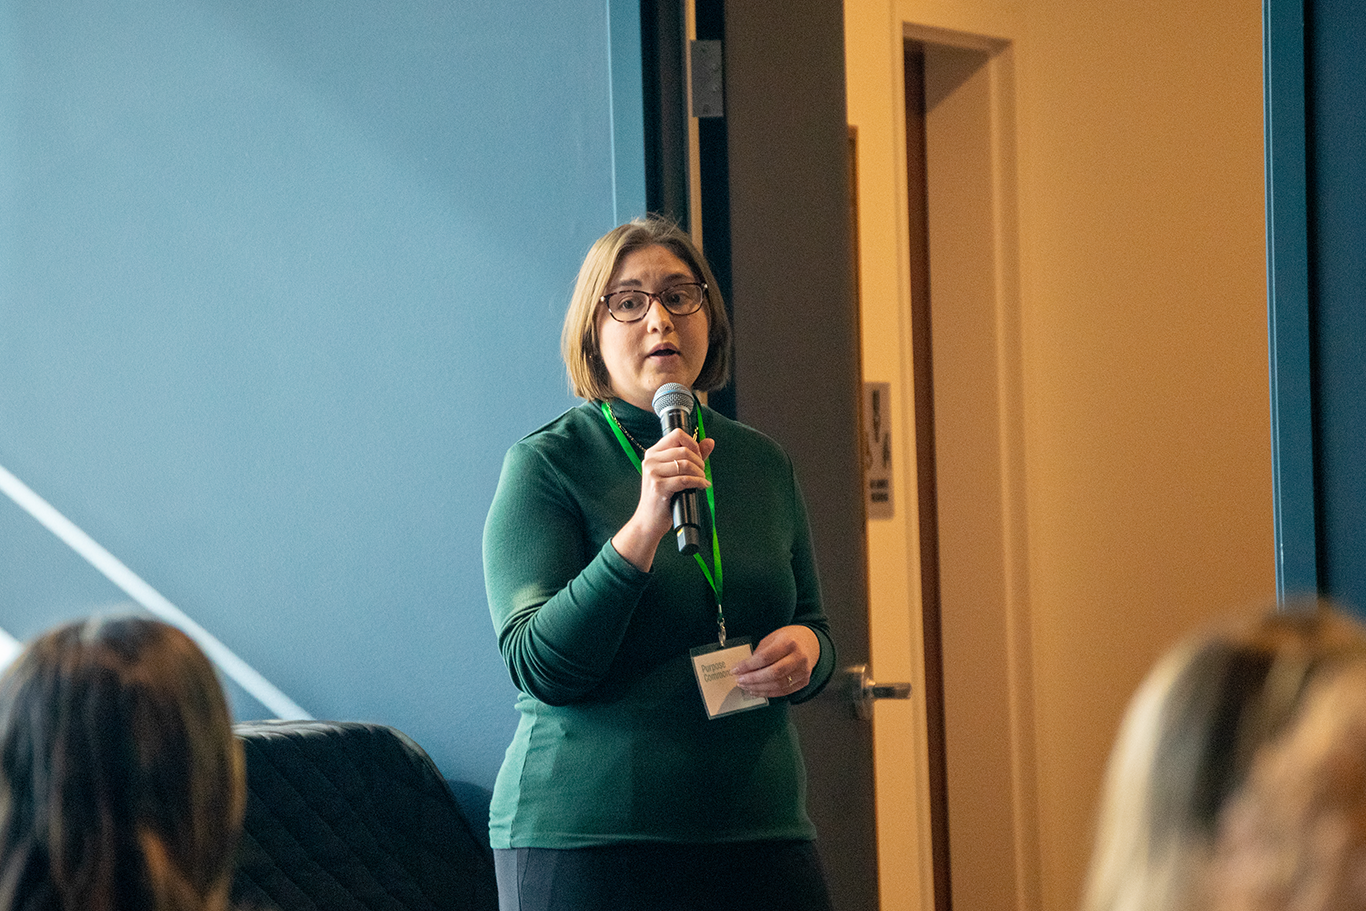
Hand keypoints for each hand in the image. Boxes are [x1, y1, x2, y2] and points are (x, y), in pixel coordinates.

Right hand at [611, 429, 714, 570]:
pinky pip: (685, 479)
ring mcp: (653, 473)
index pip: (676, 434)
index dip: (693, 443)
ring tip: (702, 480)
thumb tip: (710, 442)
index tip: (699, 455)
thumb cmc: (663, 497)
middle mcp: (650, 460)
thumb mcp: (675, 473)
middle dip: (699, 461)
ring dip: (700, 473)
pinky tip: (703, 486)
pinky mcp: (658, 486)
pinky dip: (698, 482)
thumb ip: (693, 456)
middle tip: (702, 472)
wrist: (648, 521)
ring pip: (686, 464)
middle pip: (684, 449)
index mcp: (653, 453)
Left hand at [733, 625, 820, 696]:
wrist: (810, 643)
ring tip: (746, 687)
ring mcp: (803, 671)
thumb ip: (760, 653)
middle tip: (740, 680)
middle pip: (773, 673)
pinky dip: (768, 693)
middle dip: (753, 679)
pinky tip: (757, 691)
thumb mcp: (772, 638)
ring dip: (759, 688)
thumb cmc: (788, 638)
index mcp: (789, 642)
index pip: (765, 657)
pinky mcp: (804, 681)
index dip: (748, 665)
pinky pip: (784, 691)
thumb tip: (744, 669)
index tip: (735, 669)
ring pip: (778, 685)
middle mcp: (798, 657)